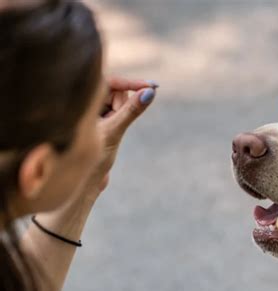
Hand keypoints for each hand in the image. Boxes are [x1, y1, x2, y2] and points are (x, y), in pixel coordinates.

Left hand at [88, 77, 157, 194]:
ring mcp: (89, 106)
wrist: (81, 177)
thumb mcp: (114, 130)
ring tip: (107, 132)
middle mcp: (83, 99)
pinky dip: (118, 119)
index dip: (132, 83)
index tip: (153, 87)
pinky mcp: (96, 114)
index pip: (112, 81)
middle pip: (115, 91)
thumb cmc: (91, 156)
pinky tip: (106, 133)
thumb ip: (132, 110)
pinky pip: (116, 109)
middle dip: (122, 106)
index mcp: (80, 97)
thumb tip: (150, 93)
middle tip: (114, 125)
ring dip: (119, 115)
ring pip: (117, 101)